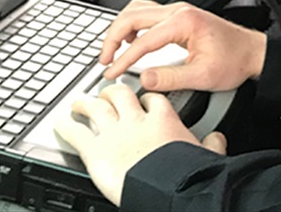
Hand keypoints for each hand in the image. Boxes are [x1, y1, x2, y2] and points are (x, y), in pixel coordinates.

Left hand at [54, 84, 226, 205]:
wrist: (169, 187)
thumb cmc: (187, 173)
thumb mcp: (207, 155)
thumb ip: (211, 144)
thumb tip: (218, 140)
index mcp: (163, 119)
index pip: (152, 99)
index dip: (145, 99)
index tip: (143, 101)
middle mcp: (136, 120)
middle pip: (120, 95)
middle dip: (111, 92)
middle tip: (106, 94)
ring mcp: (114, 133)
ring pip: (95, 107)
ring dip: (84, 103)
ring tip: (79, 103)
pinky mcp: (95, 150)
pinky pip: (76, 133)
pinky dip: (67, 127)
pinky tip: (61, 125)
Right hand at [100, 0, 267, 91]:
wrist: (252, 52)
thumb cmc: (235, 60)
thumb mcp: (203, 76)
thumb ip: (171, 78)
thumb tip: (144, 79)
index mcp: (184, 22)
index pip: (143, 40)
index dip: (122, 58)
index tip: (111, 72)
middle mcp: (179, 11)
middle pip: (132, 16)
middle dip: (112, 38)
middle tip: (104, 59)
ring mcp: (178, 10)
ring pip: (137, 10)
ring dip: (120, 27)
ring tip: (112, 49)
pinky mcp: (179, 15)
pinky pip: (147, 12)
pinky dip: (132, 23)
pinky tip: (131, 39)